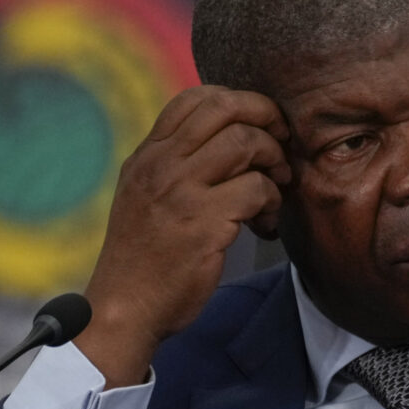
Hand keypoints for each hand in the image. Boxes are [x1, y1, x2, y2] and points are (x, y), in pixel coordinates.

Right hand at [75, 86, 290, 388]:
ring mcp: (180, 191)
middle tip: (282, 144)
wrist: (125, 309)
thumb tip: (226, 141)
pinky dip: (272, 202)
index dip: (238, 101)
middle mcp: (160, 165)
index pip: (193, 99)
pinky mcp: (203, 222)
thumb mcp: (144, 198)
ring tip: (277, 187)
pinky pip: (256, 189)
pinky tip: (265, 222)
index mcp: (147, 156)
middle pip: (225, 108)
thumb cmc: (143, 259)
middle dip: (266, 118)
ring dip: (274, 161)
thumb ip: (174, 166)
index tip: (259, 125)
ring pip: (245, 142)